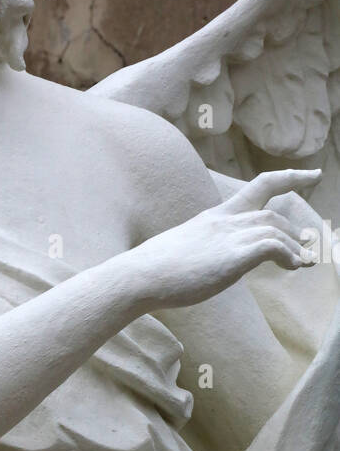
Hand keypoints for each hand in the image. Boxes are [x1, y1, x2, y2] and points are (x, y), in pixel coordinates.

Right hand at [128, 168, 321, 309]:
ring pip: (276, 228)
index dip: (289, 177)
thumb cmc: (155, 270)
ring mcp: (228, 236)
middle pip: (272, 214)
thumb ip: (205, 249)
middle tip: (307, 249)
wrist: (138, 277)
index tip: (312, 174)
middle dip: (294, 231)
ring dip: (294, 247)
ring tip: (302, 264)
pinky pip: (273, 246)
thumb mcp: (185, 250)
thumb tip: (210, 262)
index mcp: (214, 217)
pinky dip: (289, 255)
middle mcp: (224, 221)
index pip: (258, 186)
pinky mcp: (232, 256)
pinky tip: (293, 267)